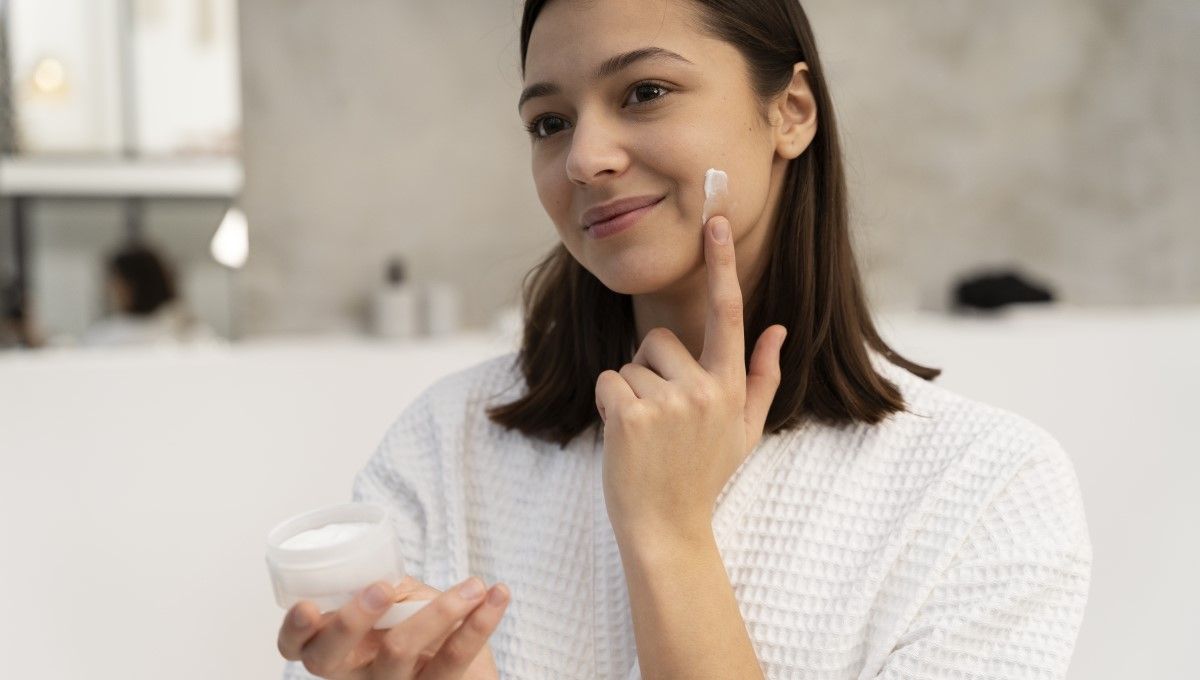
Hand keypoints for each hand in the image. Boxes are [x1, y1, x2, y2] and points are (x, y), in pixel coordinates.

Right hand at [277, 576, 508, 678]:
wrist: (470, 664)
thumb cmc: (422, 626)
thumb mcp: (398, 606)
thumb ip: (386, 587)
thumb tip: (385, 570)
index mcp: (338, 649)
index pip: (299, 648)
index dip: (294, 630)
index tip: (309, 607)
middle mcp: (357, 675)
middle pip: (332, 658)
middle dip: (352, 620)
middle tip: (381, 589)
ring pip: (399, 653)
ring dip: (440, 610)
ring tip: (473, 585)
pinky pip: (455, 659)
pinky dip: (482, 622)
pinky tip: (497, 595)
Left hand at [594, 214, 786, 544]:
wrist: (667, 528)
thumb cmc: (701, 475)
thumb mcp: (745, 429)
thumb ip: (763, 376)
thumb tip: (779, 328)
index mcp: (731, 386)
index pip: (728, 313)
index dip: (721, 265)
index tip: (715, 221)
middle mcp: (705, 388)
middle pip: (657, 340)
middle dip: (650, 371)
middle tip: (661, 420)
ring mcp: (668, 402)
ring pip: (630, 363)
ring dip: (628, 393)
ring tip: (646, 434)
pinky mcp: (630, 414)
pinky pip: (607, 381)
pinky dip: (607, 404)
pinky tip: (625, 438)